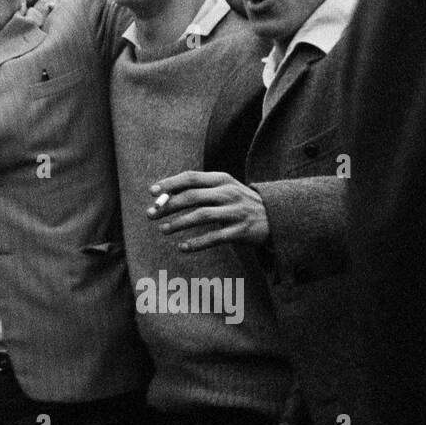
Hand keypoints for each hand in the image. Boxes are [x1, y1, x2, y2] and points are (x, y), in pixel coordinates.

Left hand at [147, 170, 268, 252]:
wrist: (275, 216)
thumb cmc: (238, 201)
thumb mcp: (223, 189)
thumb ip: (198, 190)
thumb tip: (163, 196)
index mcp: (222, 179)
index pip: (191, 177)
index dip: (170, 184)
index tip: (151, 192)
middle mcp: (229, 193)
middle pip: (192, 197)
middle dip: (168, 206)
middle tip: (150, 214)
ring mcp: (236, 212)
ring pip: (202, 216)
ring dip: (179, 223)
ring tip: (162, 229)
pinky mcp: (241, 231)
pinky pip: (215, 237)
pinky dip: (197, 243)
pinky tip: (181, 247)